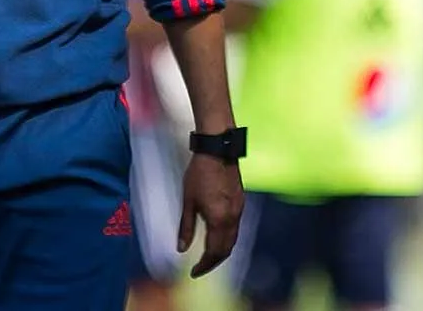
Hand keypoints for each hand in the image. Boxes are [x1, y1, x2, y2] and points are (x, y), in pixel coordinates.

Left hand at [179, 152, 244, 277]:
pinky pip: (236, 228)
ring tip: (208, 256)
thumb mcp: (188, 200)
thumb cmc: (199, 173)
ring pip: (233, 239)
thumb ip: (186, 226)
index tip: (194, 272)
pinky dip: (227, 238)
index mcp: (219, 220)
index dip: (204, 265)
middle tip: (201, 268)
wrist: (218, 150)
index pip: (214, 252)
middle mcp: (233, 218)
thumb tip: (181, 249)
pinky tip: (217, 236)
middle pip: (226, 250)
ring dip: (222, 251)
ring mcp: (239, 210)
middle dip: (213, 262)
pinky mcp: (241, 202)